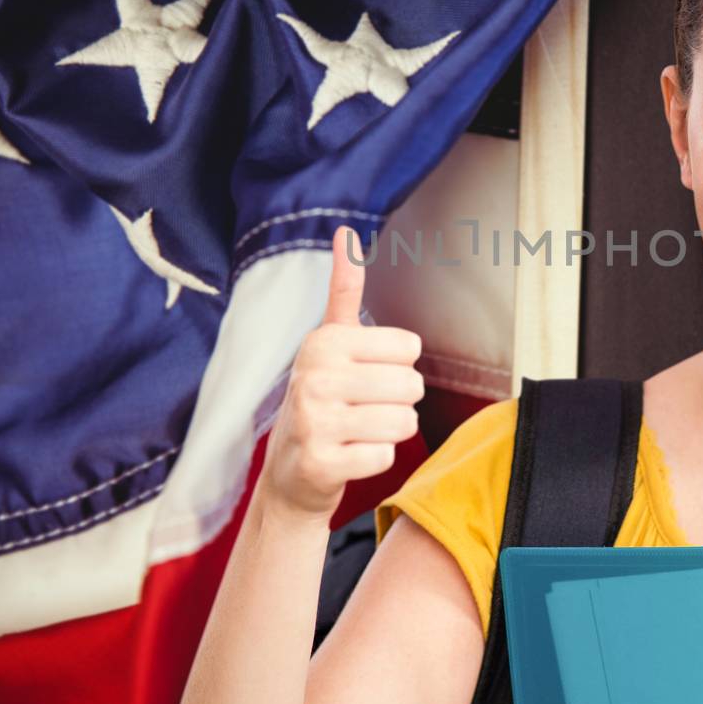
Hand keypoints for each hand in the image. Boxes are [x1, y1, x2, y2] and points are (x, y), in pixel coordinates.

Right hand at [259, 226, 423, 524]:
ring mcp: (314, 421)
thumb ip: (343, 290)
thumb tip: (346, 231)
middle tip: (363, 409)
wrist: (290, 472)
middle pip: (412, 385)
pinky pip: (385, 456)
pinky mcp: (320, 463)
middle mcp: (314, 377)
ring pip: (403, 422)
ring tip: (357, 432)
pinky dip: (374, 460)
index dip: (396, 367)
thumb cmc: (320, 400)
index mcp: (323, 342)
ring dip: (389, 432)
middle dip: (398, 402)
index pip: (409, 347)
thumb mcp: (329, 343)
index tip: (364, 376)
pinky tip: (348, 456)